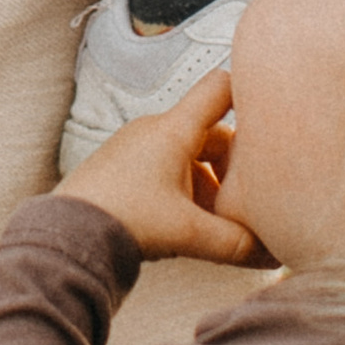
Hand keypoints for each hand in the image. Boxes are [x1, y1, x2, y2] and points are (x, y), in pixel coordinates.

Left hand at [62, 70, 266, 267]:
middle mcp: (156, 132)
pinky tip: (195, 225)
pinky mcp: (126, 171)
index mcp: (174, 130)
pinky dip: (190, 192)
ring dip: (213, 184)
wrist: (67, 234)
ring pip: (192, 158)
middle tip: (256, 196)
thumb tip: (276, 255)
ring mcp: (138, 150)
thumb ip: (237, 244)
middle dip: (237, 165)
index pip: (220, 89)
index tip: (274, 114)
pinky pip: (170, 172)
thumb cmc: (125, 220)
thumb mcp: (189, 233)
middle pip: (213, 134)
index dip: (250, 95)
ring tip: (226, 221)